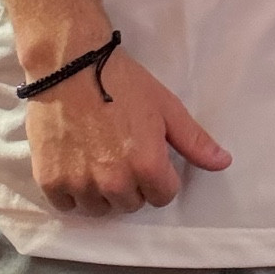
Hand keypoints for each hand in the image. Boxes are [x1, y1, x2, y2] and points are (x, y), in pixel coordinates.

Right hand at [24, 44, 230, 216]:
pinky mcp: (50, 180)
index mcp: (147, 166)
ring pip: (99, 208)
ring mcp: (80, 183)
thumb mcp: (166, 107)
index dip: (160, 176)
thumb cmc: (122, 82)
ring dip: (101, 191)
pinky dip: (71, 191)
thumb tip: (224, 162)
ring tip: (95, 158)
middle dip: (131, 184)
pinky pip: (67, 204)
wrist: (70, 65)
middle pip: (131, 204)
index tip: (148, 155)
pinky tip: (74, 164)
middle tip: (120, 152)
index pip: (163, 197)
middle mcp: (114, 182)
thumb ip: (194, 140)